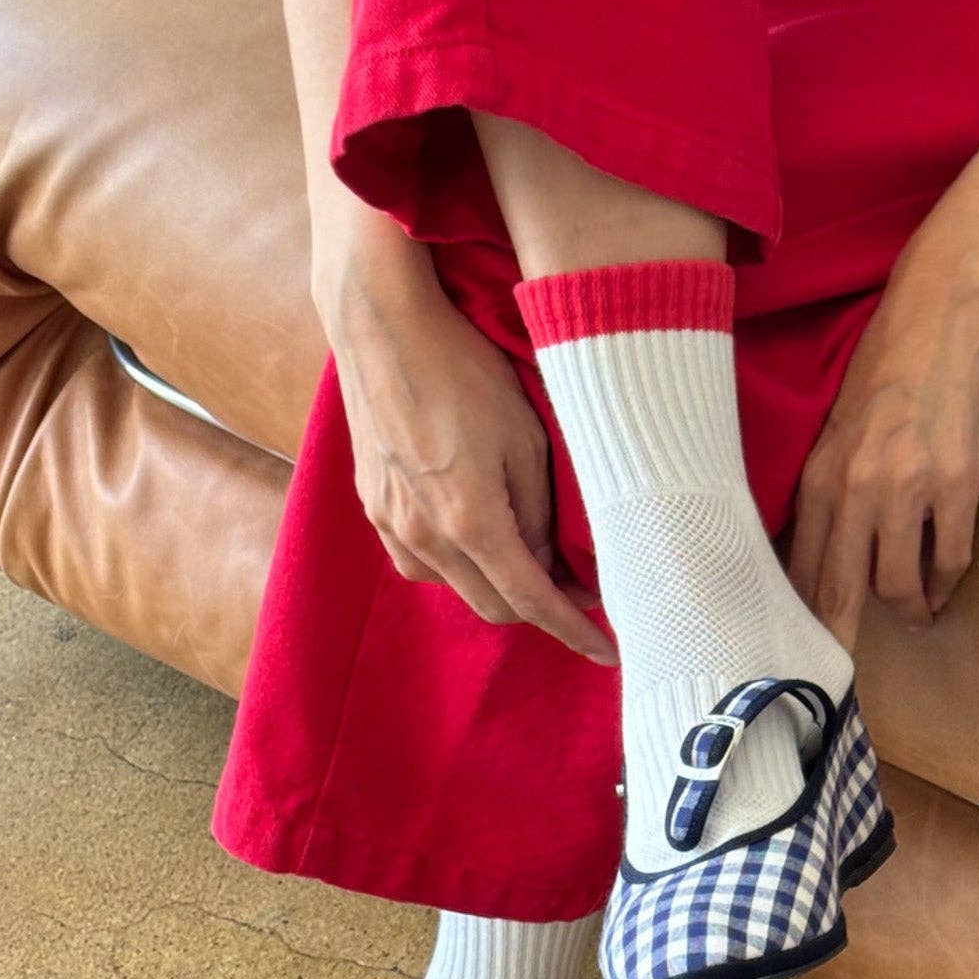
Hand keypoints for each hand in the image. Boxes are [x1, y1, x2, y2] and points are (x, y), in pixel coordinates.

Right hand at [318, 236, 614, 662]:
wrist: (381, 327)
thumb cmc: (463, 370)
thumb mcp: (526, 439)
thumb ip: (539, 515)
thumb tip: (552, 566)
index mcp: (470, 521)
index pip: (533, 601)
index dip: (574, 630)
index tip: (605, 651)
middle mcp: (425, 536)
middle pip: (493, 607)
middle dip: (538, 608)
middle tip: (577, 587)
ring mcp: (392, 525)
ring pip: (455, 588)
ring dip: (494, 585)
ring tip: (526, 554)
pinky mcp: (373, 507)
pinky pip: (420, 563)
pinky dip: (455, 565)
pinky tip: (472, 534)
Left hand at [788, 254, 978, 650]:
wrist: (944, 307)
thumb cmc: (889, 361)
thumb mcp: (837, 425)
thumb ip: (828, 485)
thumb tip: (819, 546)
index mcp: (819, 476)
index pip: (800, 568)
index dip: (801, 618)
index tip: (800, 651)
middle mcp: (855, 488)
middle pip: (840, 592)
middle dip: (842, 641)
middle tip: (843, 678)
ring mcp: (907, 487)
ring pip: (897, 584)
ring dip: (908, 608)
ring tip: (916, 615)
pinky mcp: (957, 481)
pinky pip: (948, 556)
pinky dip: (946, 581)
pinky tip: (943, 587)